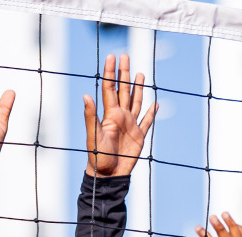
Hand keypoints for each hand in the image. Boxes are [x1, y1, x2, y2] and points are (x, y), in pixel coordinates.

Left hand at [83, 54, 155, 176]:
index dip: (110, 72)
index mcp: (110, 115)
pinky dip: (151, 113)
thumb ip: (90, 116)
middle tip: (125, 56)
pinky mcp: (139, 136)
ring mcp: (130, 125)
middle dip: (124, 74)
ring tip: (140, 74)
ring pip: (136, 102)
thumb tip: (85, 96)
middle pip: (123, 90)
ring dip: (138, 88)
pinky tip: (155, 104)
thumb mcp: (93, 135)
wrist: (108, 175)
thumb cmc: (98, 157)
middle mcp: (120, 117)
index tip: (111, 56)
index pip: (110, 88)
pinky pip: (147, 122)